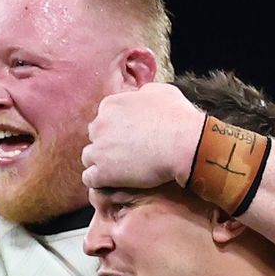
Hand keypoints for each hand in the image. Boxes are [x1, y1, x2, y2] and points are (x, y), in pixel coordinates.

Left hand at [82, 84, 204, 191]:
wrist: (185, 144)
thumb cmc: (178, 117)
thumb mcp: (162, 92)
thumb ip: (145, 92)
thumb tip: (142, 94)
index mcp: (111, 105)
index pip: (104, 118)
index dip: (117, 130)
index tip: (129, 138)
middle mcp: (100, 124)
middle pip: (95, 136)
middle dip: (107, 144)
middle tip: (126, 154)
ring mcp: (99, 149)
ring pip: (89, 157)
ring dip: (101, 163)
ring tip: (119, 171)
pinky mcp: (103, 172)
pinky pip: (89, 178)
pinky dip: (99, 181)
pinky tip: (112, 183)